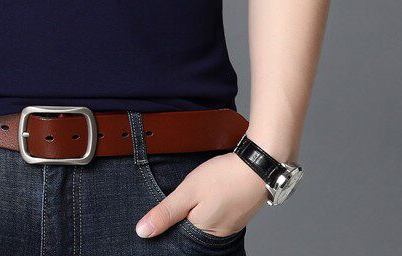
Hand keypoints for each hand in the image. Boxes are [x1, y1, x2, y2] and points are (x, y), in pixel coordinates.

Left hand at [135, 153, 266, 238]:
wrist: (258, 166)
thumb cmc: (224, 177)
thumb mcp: (188, 192)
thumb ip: (165, 212)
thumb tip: (143, 232)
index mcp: (202, 234)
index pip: (176, 234)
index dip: (168, 219)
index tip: (168, 204)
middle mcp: (217, 236)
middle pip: (191, 228)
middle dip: (184, 213)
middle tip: (187, 192)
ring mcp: (229, 227)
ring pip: (204, 221)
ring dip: (197, 208)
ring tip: (199, 191)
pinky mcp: (237, 216)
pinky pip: (217, 216)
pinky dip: (210, 205)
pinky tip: (210, 193)